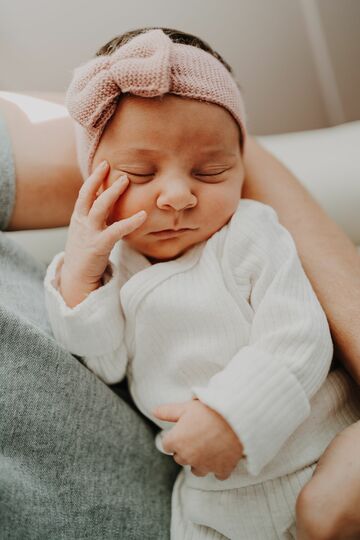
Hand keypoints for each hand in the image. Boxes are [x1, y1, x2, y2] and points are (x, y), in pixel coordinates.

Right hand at [60, 160, 146, 306]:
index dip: (93, 178)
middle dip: (98, 178)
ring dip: (112, 192)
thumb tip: (110, 205)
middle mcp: (81, 223)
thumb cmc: (85, 254)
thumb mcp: (86, 232)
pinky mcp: (99, 246)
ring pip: (99, 207)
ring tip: (125, 180)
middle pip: (88, 195)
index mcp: (78, 218)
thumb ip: (96, 219)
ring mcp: (89, 233)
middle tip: (110, 164)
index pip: (84, 194)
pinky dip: (131, 222)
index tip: (104, 165)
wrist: (76, 278)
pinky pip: (116, 230)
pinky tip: (143, 216)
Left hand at [153, 399, 243, 479]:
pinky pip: (217, 474)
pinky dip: (219, 467)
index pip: (167, 445)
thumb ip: (168, 412)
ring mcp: (205, 465)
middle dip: (185, 449)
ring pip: (196, 470)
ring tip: (208, 447)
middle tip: (197, 436)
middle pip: (180, 458)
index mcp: (176, 441)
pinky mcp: (221, 469)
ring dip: (199, 461)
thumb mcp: (186, 407)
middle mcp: (188, 457)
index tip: (184, 430)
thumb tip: (153, 412)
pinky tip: (222, 455)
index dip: (175, 436)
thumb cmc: (210, 410)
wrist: (237, 418)